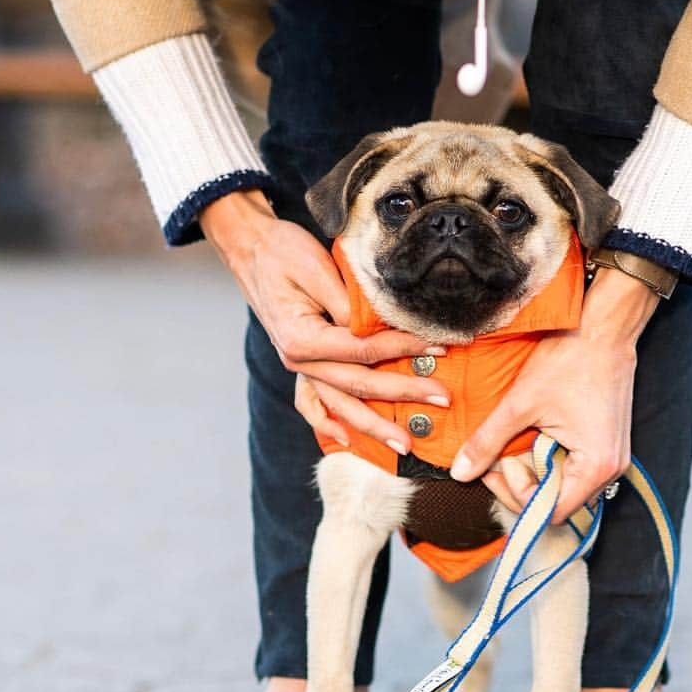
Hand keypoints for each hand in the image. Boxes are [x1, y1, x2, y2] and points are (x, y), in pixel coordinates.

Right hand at [201, 190, 450, 453]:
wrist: (250, 248)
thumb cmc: (282, 252)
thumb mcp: (318, 269)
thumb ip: (348, 305)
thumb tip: (378, 329)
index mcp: (302, 339)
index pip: (364, 351)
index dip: (404, 349)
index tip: (438, 346)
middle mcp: (298, 361)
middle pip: (360, 385)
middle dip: (404, 393)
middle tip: (442, 398)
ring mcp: (299, 367)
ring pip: (340, 404)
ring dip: (373, 425)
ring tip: (404, 443)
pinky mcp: (303, 363)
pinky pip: (311, 403)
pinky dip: (326, 423)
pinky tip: (345, 439)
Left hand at [451, 268, 659, 523]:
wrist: (604, 327)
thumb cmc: (569, 360)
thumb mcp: (520, 403)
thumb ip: (487, 441)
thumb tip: (460, 473)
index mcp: (594, 467)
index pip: (550, 512)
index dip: (517, 494)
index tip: (500, 463)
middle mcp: (610, 471)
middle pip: (557, 503)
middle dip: (522, 483)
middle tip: (499, 455)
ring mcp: (611, 458)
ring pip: (563, 485)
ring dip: (535, 471)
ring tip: (518, 441)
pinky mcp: (606, 445)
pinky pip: (573, 467)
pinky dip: (549, 458)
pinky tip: (536, 435)